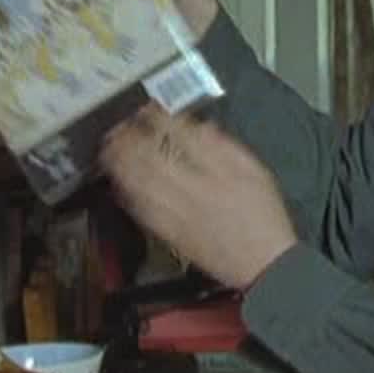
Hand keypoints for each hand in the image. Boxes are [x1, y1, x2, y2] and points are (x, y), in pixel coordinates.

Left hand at [100, 103, 297, 289]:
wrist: (264, 264)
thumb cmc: (264, 215)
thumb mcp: (256, 172)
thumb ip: (228, 148)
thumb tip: (201, 127)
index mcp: (218, 171)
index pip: (182, 137)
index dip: (160, 119)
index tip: (148, 108)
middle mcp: (194, 190)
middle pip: (152, 158)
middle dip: (131, 139)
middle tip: (118, 125)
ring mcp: (178, 213)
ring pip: (141, 184)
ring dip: (121, 164)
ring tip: (109, 149)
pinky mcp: (170, 233)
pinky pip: (141, 210)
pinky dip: (126, 194)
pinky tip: (118, 182)